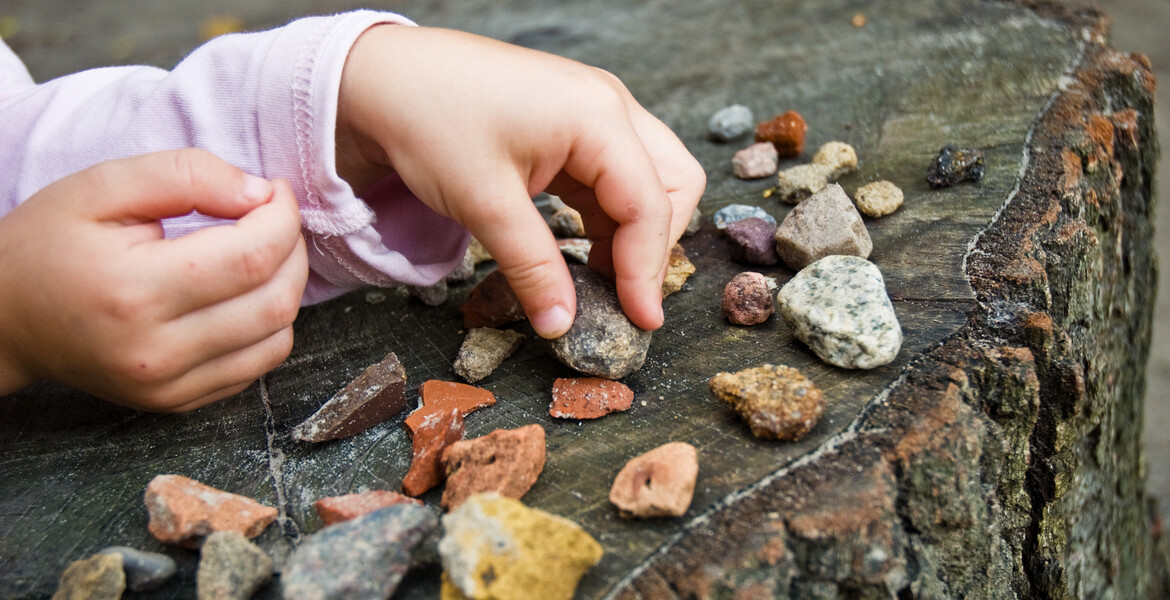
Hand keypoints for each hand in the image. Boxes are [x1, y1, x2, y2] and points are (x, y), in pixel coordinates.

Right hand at [0, 149, 308, 410]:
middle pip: (276, 300)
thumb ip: (185, 175)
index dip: (283, 216)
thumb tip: (258, 193)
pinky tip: (242, 293)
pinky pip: (259, 365)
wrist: (5, 318)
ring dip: (288, 287)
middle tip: (273, 217)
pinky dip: (269, 325)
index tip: (273, 190)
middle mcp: (157, 352)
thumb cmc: (49, 244)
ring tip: (260, 252)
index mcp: (135, 291)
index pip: (253, 256)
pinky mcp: (177, 403)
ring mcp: (168, 387)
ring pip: (278, 338)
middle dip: (293, 248)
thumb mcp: (101, 186)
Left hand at [335, 25, 705, 337]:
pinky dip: (606, 216)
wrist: (380, 77)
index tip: (639, 323)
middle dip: (654, 244)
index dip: (647, 271)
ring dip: (630, 232)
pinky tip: (578, 248)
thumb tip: (562, 325)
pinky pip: (612, 175)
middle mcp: (608, 105)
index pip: (650, 205)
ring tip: (597, 281)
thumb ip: (534, 268)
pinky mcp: (572, 122)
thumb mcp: (484, 204)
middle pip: (672, 183)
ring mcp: (592, 109)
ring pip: (647, 179)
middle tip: (621, 297)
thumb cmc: (428, 121)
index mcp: (598, 116)